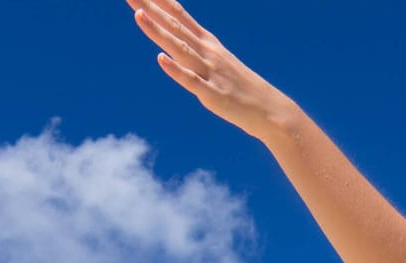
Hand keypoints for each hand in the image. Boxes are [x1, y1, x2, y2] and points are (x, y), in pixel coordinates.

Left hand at [127, 0, 299, 141]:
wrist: (268, 109)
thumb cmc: (238, 84)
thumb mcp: (215, 59)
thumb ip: (194, 47)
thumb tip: (174, 38)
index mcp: (207, 42)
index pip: (179, 15)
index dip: (160, 1)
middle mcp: (207, 52)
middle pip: (173, 26)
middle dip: (150, 9)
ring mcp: (209, 71)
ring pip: (179, 48)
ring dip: (158, 32)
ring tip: (138, 15)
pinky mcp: (212, 94)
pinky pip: (191, 80)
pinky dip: (176, 70)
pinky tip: (160, 59)